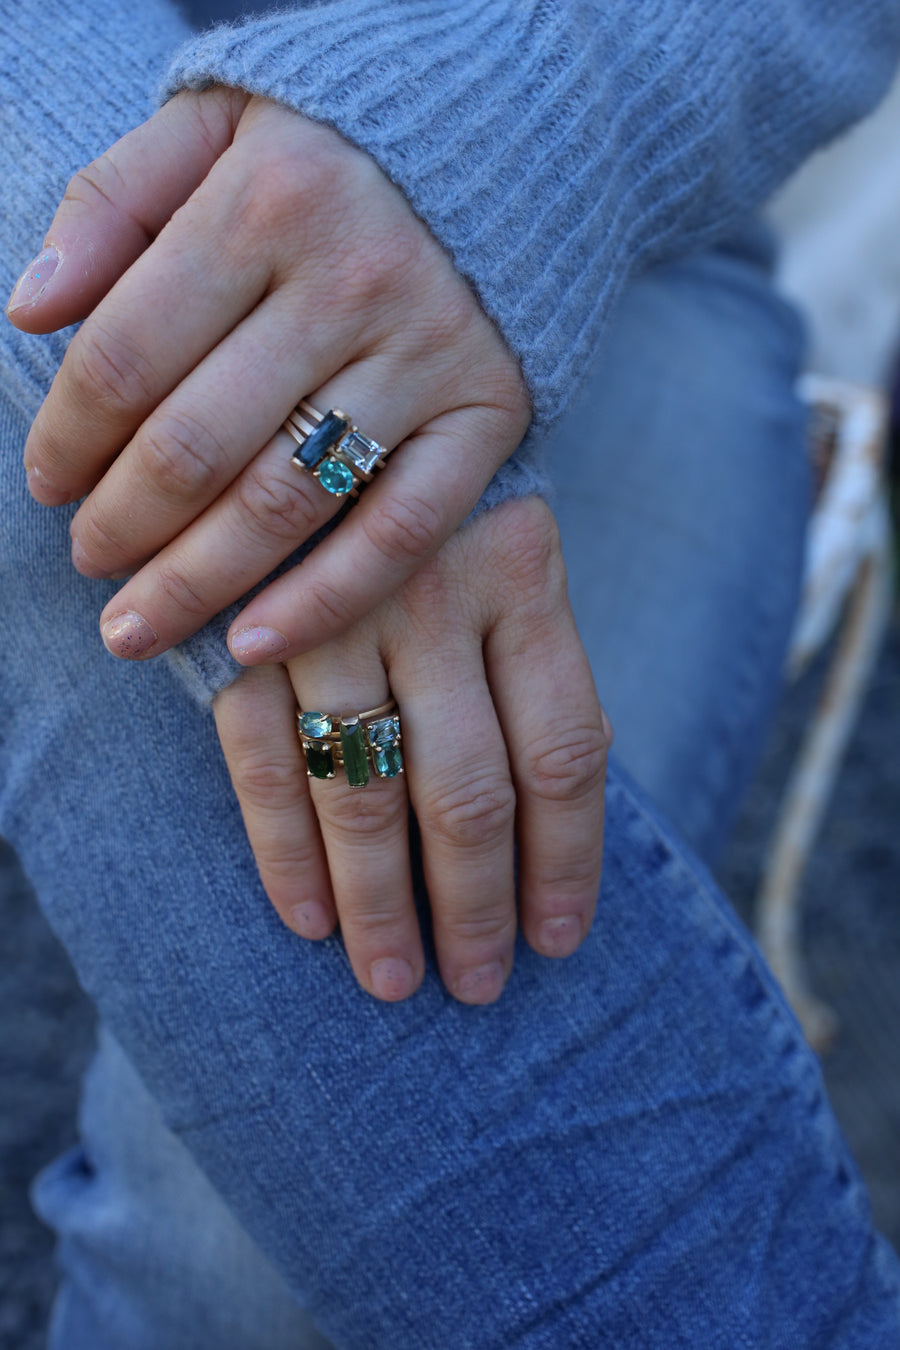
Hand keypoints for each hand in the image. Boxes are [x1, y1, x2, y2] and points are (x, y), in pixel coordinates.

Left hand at [7, 88, 529, 662]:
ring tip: (134, 628)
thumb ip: (112, 202)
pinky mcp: (485, 415)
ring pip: (285, 503)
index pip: (128, 355)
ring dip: (195, 583)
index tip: (45, 483)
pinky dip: (325, 599)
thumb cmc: (335, 144)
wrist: (511, 141)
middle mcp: (349, 282)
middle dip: (120, 524)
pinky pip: (401, 531)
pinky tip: (252, 645)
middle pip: (196, 444)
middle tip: (87, 563)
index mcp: (263, 203)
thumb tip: (28, 311)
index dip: (67, 437)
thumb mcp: (212, 125)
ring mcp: (425, 358)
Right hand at [214, 499, 609, 1003]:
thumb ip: (533, 659)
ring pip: (363, 790)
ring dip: (379, 903)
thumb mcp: (511, 542)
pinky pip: (262, 760)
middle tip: (477, 984)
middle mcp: (437, 596)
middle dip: (476, 905)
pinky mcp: (242, 622)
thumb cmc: (437, 492)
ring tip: (392, 981)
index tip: (558, 941)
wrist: (310, 375)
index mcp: (526, 573)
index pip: (565, 750)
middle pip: (470, 790)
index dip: (566, 860)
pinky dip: (284, 851)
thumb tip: (557, 818)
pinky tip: (307, 920)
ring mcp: (333, 608)